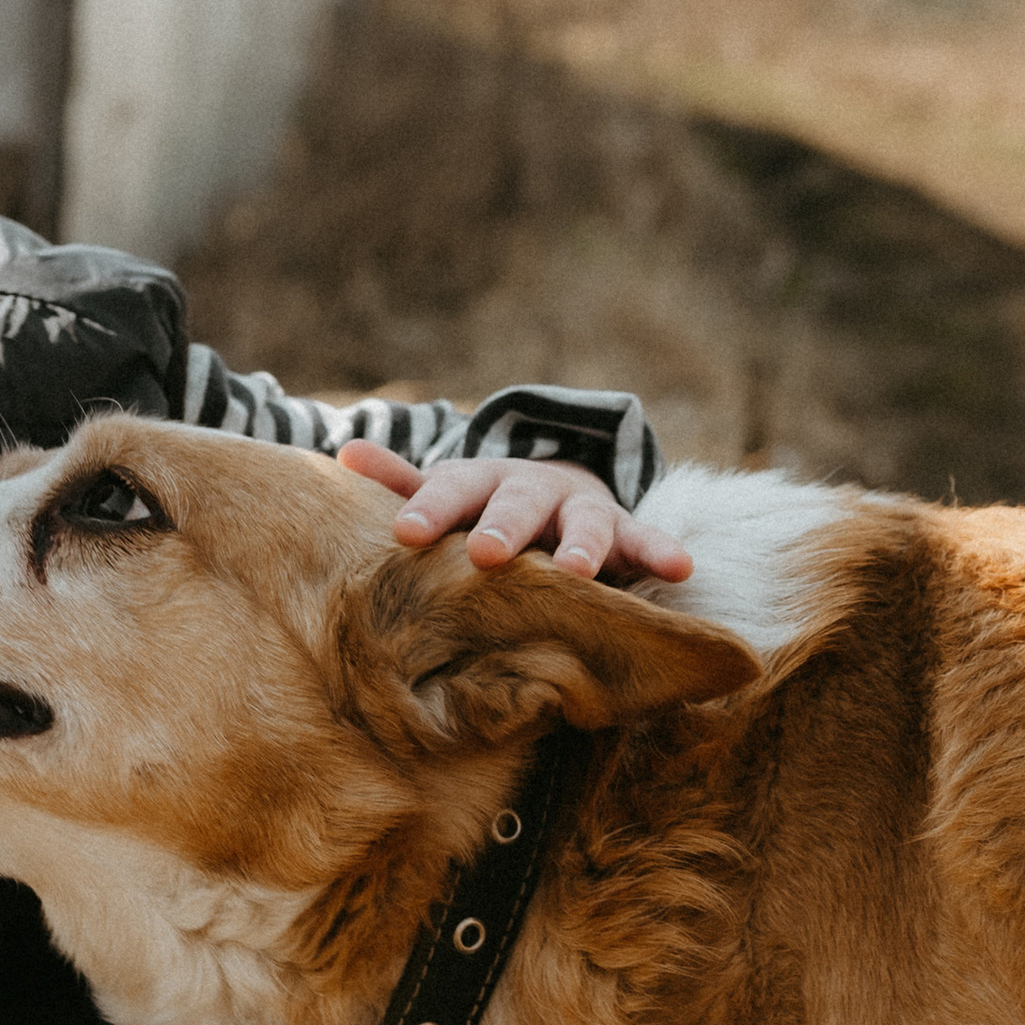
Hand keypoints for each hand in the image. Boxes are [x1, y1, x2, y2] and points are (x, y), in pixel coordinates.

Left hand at [337, 440, 693, 580]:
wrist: (551, 489)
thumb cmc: (482, 506)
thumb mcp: (446, 492)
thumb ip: (402, 483)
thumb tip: (343, 452)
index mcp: (479, 482)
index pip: (448, 492)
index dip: (428, 511)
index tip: (404, 534)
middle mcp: (530, 490)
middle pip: (516, 505)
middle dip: (504, 527)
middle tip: (487, 553)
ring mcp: (578, 509)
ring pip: (583, 525)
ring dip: (582, 546)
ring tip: (578, 571)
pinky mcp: (620, 531)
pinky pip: (643, 541)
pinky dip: (661, 551)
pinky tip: (681, 569)